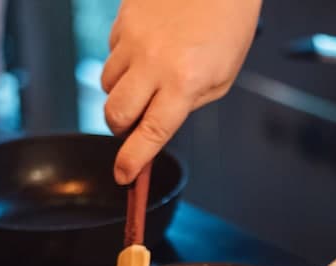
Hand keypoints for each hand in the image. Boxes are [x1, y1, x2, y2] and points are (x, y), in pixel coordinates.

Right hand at [101, 0, 261, 183]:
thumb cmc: (227, 26)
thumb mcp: (221, 78)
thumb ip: (187, 105)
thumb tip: (156, 125)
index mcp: (185, 82)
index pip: (151, 132)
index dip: (133, 160)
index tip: (124, 175)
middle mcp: (154, 63)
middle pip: (116, 114)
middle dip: (121, 129)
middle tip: (134, 125)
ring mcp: (134, 40)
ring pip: (107, 85)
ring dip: (121, 94)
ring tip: (147, 80)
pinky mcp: (123, 21)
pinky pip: (111, 54)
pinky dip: (123, 62)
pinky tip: (147, 50)